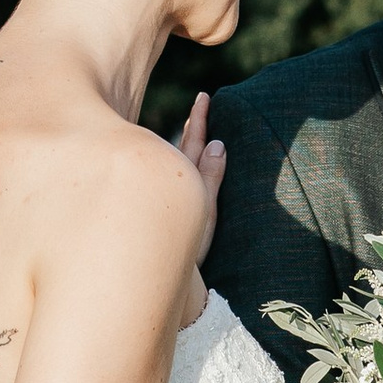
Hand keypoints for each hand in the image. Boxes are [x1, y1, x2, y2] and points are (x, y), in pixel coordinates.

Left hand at [177, 89, 225, 255]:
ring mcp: (170, 201)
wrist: (165, 286)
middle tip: (202, 100)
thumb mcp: (204, 215)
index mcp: (184, 184)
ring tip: (196, 121)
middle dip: (195, 125)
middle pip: (185, 149)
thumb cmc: (185, 254)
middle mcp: (175, 190)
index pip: (192, 145)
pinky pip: (170, 178)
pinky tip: (179, 159)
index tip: (203, 97)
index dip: (199, 120)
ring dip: (187, 141)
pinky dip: (178, 163)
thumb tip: (216, 143)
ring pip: (178, 162)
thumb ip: (210, 178)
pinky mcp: (167, 214)